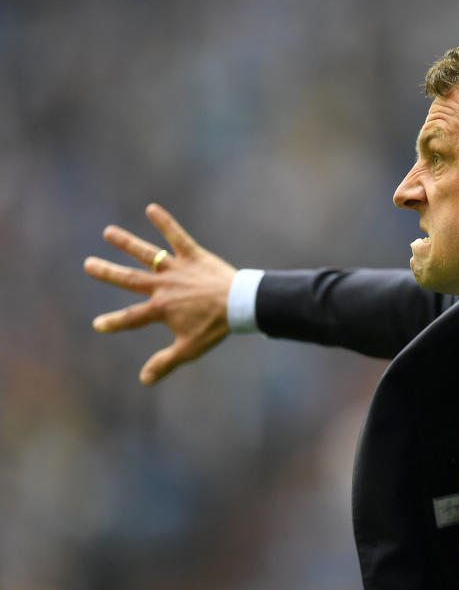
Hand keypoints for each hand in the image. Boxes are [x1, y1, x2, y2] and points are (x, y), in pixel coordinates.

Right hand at [84, 203, 237, 384]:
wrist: (241, 304)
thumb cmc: (215, 327)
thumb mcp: (188, 348)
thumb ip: (165, 362)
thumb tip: (144, 381)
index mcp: (160, 309)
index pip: (131, 318)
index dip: (114, 323)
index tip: (98, 324)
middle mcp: (163, 286)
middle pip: (129, 279)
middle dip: (107, 272)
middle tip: (88, 264)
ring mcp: (177, 269)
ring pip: (147, 254)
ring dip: (127, 243)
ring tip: (110, 232)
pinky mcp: (193, 255)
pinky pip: (177, 237)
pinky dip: (165, 223)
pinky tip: (152, 208)